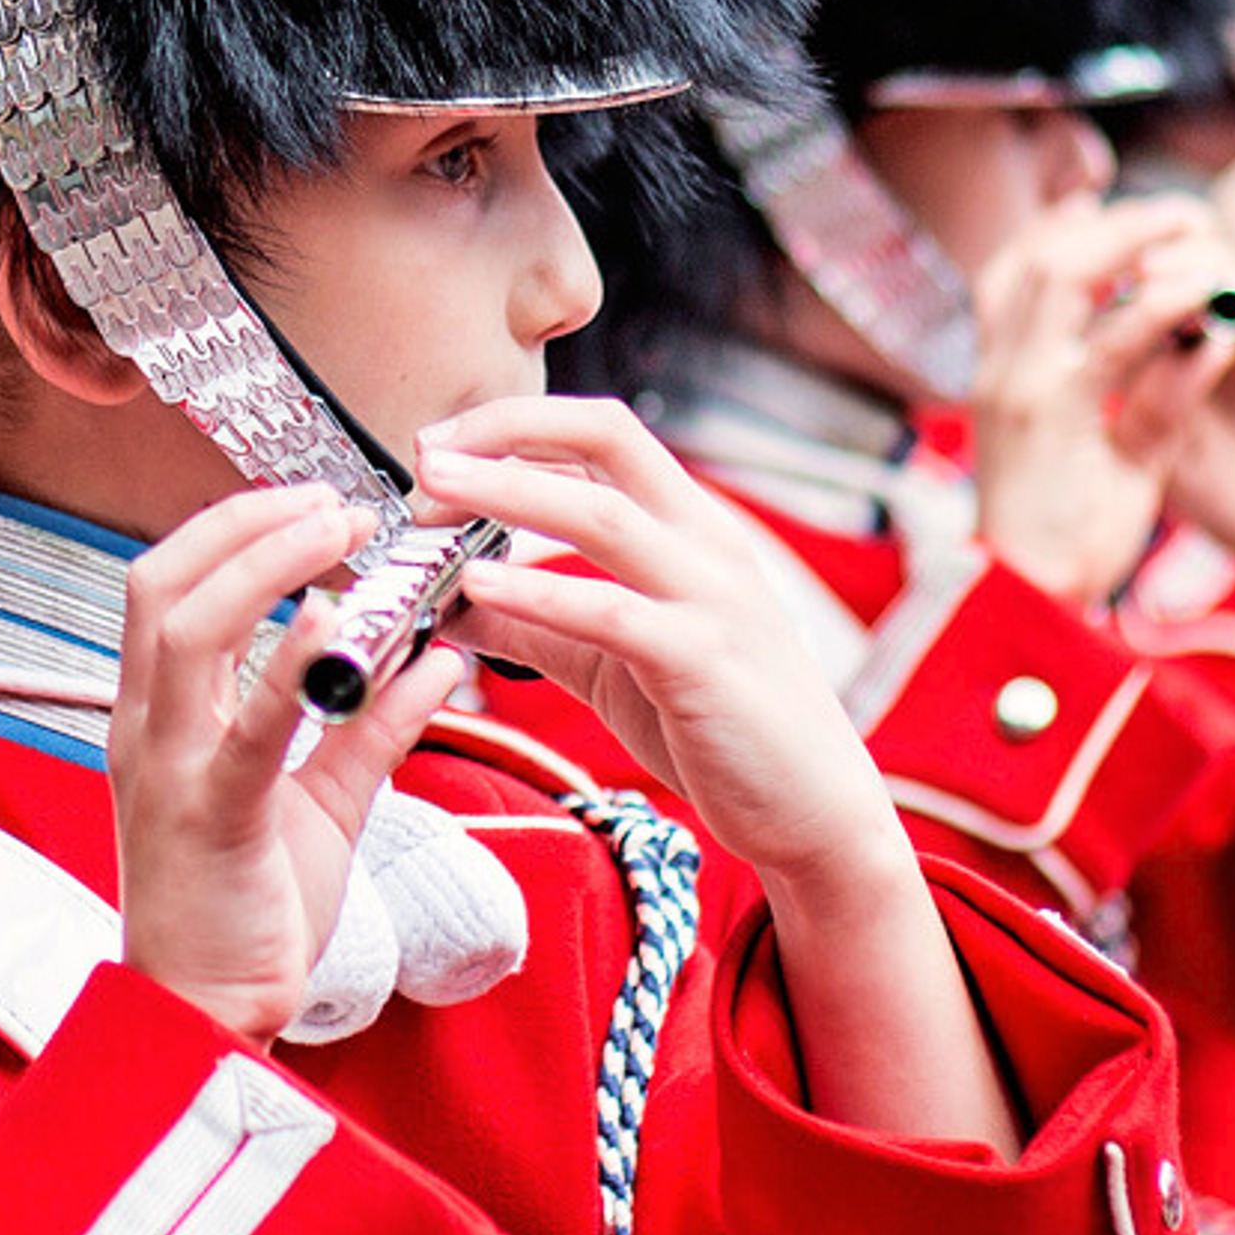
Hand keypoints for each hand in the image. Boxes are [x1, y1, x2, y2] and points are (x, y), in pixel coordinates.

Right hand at [109, 487, 469, 1041]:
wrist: (208, 1018)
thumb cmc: (247, 912)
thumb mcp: (322, 801)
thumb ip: (372, 727)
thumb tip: (432, 657)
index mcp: (163, 719)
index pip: (168, 585)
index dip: (234, 528)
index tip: (311, 504)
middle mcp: (149, 731)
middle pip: (162, 582)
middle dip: (246, 523)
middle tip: (332, 504)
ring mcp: (169, 771)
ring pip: (187, 630)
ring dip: (267, 564)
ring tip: (339, 535)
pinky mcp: (210, 818)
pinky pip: (244, 729)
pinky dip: (288, 667)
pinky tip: (335, 626)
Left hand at [413, 396, 915, 904]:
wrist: (813, 808)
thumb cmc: (720, 724)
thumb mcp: (612, 660)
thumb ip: (539, 623)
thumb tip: (453, 601)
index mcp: (690, 527)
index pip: (602, 434)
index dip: (515, 425)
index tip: (441, 447)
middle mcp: (706, 542)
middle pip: (605, 438)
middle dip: (506, 432)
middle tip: (422, 453)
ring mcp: (711, 597)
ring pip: (601, 513)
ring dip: (506, 493)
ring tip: (431, 494)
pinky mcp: (703, 662)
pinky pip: (611, 611)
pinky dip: (538, 591)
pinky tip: (477, 586)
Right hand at [967, 192, 1234, 605]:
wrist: (1028, 600)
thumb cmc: (1062, 535)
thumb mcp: (1097, 448)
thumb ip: (1135, 391)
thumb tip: (1186, 340)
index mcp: (996, 378)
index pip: (1009, 275)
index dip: (1054, 230)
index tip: (1099, 204)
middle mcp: (1001, 371)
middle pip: (1044, 257)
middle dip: (1115, 222)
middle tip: (1178, 212)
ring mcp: (1025, 389)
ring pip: (1070, 276)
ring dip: (1139, 244)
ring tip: (1199, 235)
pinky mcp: (1062, 418)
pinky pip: (1119, 343)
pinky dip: (1166, 311)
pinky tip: (1211, 303)